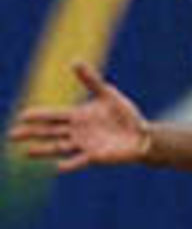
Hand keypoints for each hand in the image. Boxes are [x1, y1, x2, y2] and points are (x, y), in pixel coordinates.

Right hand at [8, 64, 150, 172]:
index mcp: (78, 116)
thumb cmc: (125, 114)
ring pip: (58, 147)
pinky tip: (58, 167)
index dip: (38, 116)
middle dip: (31, 133)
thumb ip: (91, 81)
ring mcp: (84, 145)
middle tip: (12, 135)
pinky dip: (69, 164)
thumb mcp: (107, 94)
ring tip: (25, 152)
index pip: (53, 116)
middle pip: (49, 132)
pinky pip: (80, 160)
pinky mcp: (95, 156)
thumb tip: (75, 61)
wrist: (141, 135)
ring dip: (42, 150)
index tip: (21, 116)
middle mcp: (77, 132)